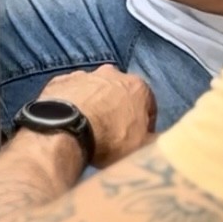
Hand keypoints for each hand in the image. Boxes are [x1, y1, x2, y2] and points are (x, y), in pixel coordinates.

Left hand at [38, 66, 156, 167]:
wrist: (65, 129)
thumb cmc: (109, 139)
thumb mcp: (142, 147)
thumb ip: (156, 140)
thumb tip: (162, 141)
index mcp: (138, 86)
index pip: (148, 104)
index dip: (145, 123)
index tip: (138, 138)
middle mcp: (112, 74)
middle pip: (120, 92)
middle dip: (118, 108)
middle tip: (112, 132)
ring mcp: (83, 74)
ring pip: (94, 89)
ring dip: (94, 104)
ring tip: (88, 128)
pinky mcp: (60, 81)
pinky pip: (70, 92)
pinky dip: (71, 103)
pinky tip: (69, 120)